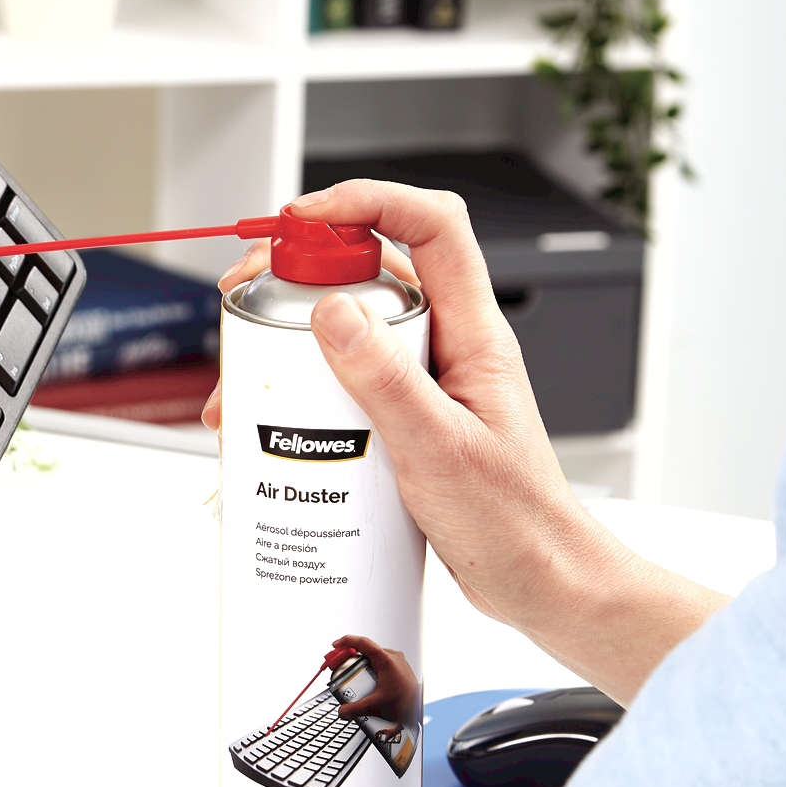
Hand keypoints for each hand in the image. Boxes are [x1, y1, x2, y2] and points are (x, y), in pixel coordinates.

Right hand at [206, 181, 727, 701]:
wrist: (540, 584)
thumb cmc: (514, 523)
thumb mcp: (438, 448)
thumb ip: (385, 379)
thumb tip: (333, 312)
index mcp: (474, 334)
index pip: (430, 226)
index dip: (366, 202)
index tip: (302, 219)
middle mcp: (450, 347)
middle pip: (373, 273)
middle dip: (302, 275)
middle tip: (247, 297)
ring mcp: (427, 384)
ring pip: (351, 333)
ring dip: (292, 346)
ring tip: (246, 382)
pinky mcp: (406, 423)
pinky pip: (347, 388)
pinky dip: (304, 398)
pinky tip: (272, 431)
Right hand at [332, 634, 419, 729]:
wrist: (420, 709)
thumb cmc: (407, 703)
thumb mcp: (376, 705)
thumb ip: (355, 708)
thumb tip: (342, 710)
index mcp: (386, 660)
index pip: (362, 642)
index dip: (346, 642)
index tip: (335, 646)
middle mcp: (392, 657)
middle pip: (365, 651)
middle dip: (350, 658)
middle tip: (340, 668)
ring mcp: (396, 662)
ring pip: (373, 658)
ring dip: (361, 665)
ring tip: (354, 679)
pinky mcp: (398, 669)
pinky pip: (380, 664)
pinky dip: (370, 670)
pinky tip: (367, 683)